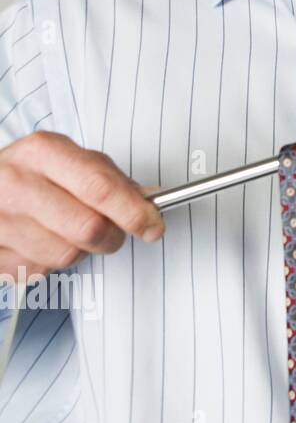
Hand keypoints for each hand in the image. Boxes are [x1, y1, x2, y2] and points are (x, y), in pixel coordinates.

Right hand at [0, 132, 164, 279]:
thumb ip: (112, 179)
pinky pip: (37, 271)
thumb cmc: (34, 173)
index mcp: (43, 152)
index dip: (134, 212)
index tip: (153, 226)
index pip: (100, 188)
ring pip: (65, 255)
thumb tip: (150, 201)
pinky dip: (48, 263)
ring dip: (79, 251)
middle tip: (112, 233)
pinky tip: (40, 242)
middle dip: (111, 237)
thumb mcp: (71, 160)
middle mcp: (15, 182)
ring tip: (67, 232)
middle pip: (88, 227)